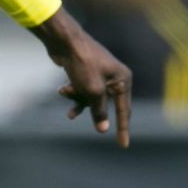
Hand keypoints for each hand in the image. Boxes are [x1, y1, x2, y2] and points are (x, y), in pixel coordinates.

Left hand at [32, 10, 132, 147]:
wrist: (64, 41)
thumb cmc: (83, 64)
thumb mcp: (93, 91)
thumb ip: (99, 111)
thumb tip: (103, 130)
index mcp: (123, 79)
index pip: (125, 110)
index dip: (123, 129)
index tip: (123, 146)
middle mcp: (115, 77)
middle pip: (105, 105)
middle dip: (90, 108)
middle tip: (73, 114)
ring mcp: (100, 75)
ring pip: (91, 99)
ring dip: (77, 100)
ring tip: (65, 93)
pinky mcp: (86, 73)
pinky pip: (82, 91)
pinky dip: (73, 92)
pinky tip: (62, 90)